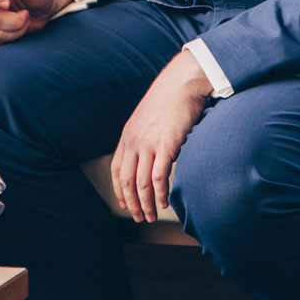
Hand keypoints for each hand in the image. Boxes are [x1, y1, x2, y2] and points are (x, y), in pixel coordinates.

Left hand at [111, 53, 212, 222]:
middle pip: (127, 181)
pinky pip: (159, 179)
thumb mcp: (148, 118)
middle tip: (139, 217)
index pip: (117, 169)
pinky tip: (165, 203)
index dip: (119, 190)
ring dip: (146, 204)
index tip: (125, 204)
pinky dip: (160, 195)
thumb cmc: (170, 99)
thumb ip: (144, 136)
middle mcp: (134, 141)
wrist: (182, 82)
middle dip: (132, 203)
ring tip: (152, 216)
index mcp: (127, 135)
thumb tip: (149, 154)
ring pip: (141, 184)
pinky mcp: (166, 147)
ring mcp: (148, 144)